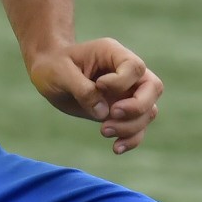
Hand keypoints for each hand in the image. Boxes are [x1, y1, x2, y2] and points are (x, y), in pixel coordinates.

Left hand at [31, 36, 159, 151]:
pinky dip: (132, 140)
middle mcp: (126, 73)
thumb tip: (103, 113)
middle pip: (153, 88)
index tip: (98, 85)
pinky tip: (116, 148)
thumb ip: (82, 89)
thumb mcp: (60, 73)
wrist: (48, 74)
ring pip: (148, 111)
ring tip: (103, 131)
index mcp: (113, 53)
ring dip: (131, 126)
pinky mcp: (121, 112)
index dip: (122, 82)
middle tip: (112, 114)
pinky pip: (138, 127)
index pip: (135, 67)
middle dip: (137, 106)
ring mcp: (126, 93)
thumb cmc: (53, 66)